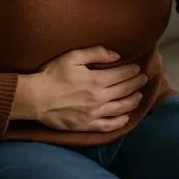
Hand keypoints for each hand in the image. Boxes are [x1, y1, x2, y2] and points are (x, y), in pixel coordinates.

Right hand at [12, 46, 147, 131]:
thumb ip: (96, 53)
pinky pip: (108, 125)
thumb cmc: (52, 75)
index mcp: (96, 80)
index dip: (132, 71)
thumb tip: (116, 55)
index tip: (137, 68)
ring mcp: (93, 114)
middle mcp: (98, 98)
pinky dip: (120, 122)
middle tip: (143, 79)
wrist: (34, 98)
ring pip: (120, 108)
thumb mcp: (73, 57)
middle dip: (136, 83)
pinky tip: (126, 117)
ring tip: (139, 95)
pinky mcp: (86, 125)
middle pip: (124, 90)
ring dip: (132, 101)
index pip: (121, 75)